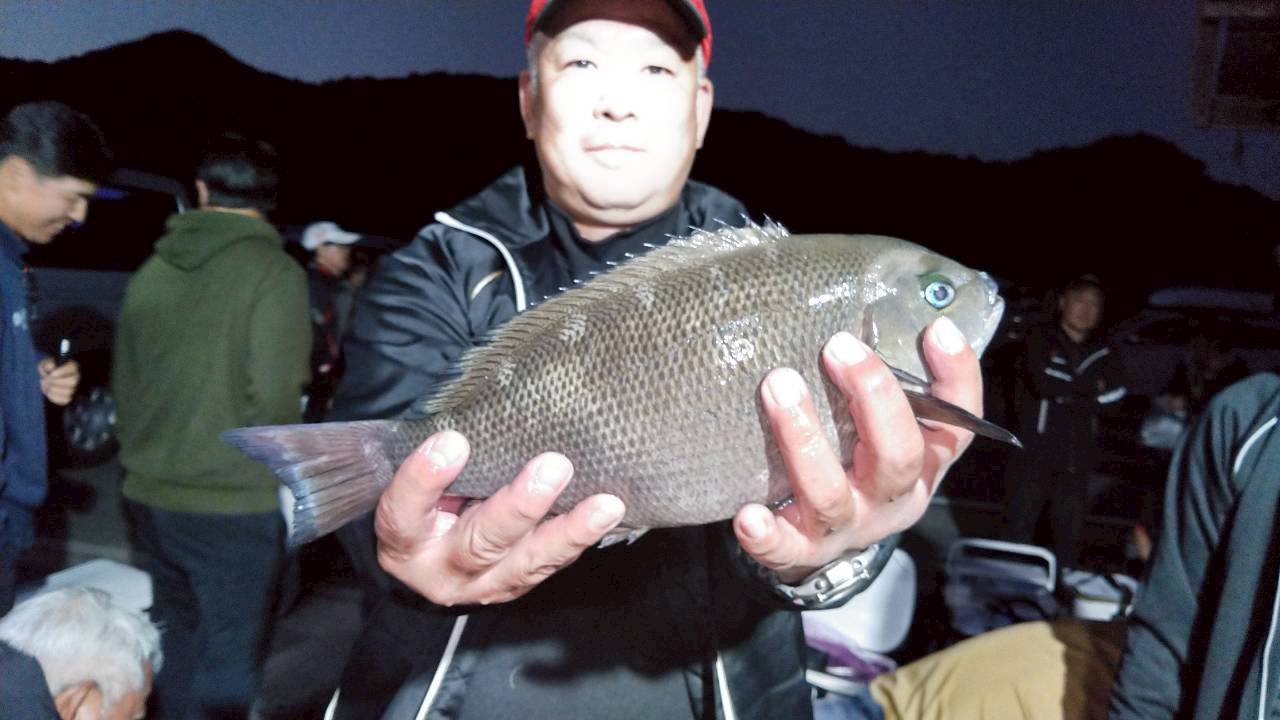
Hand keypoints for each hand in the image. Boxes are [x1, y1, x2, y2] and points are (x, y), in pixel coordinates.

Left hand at [38, 358, 79, 405]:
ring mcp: (73, 388)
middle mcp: (76, 378)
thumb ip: (46, 365)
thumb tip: (51, 368)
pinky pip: (64, 400)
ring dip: (54, 390)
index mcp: (72, 367)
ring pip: (69, 392)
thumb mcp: (45, 364)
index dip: (61, 372)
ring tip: (45, 386)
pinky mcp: (68, 398)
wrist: (48, 380)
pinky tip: (48, 392)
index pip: (72, 368)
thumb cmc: (47, 370)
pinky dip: (54, 397)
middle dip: (57, 382)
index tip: (51, 374)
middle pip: (73, 381)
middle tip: (47, 380)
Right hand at [374, 431, 626, 606]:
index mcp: (402, 537)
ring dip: (568, 532)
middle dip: (519, 507)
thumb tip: (485, 404)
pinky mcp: (516, 585)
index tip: (452, 441)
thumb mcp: (414, 480)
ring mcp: (483, 584)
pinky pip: (550, 564)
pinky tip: (607, 515)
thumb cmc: (423, 500)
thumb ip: (439, 454)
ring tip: (605, 506)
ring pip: (526, 563)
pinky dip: (580, 539)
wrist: (426, 558)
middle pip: (478, 543)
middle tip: (554, 467)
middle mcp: (441, 568)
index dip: (424, 481)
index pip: (403, 513)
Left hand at [733, 316, 980, 582]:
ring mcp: (848, 527)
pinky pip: (786, 549)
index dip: (955, 378)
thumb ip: (880, 381)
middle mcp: (891, 497)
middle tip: (837, 346)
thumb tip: (865, 304)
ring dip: (804, 439)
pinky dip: (767, 535)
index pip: (956, 424)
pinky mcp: (802, 551)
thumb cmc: (852, 461)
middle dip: (871, 396)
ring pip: (832, 494)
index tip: (936, 329)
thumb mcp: (879, 425)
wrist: (820, 540)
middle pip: (896, 455)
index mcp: (922, 461)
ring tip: (778, 386)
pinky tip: (748, 515)